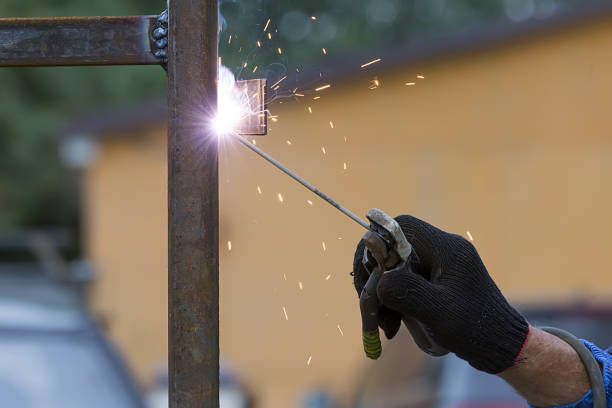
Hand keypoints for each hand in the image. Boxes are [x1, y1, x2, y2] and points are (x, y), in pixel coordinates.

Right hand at [353, 214, 528, 373]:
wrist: (501, 346)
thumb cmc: (474, 330)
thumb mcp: (437, 313)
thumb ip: (406, 291)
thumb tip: (378, 276)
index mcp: (446, 249)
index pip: (401, 226)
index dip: (376, 243)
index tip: (366, 272)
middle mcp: (442, 250)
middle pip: (392, 246)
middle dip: (374, 274)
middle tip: (367, 301)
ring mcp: (439, 264)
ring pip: (394, 266)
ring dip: (381, 292)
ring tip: (384, 324)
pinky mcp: (436, 279)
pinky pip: (403, 280)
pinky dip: (392, 299)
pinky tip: (392, 323)